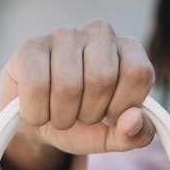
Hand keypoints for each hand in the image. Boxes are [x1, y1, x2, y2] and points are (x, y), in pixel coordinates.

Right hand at [0, 20, 155, 156]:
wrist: (43, 122)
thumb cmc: (85, 123)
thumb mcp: (115, 136)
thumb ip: (136, 135)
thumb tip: (134, 119)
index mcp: (129, 50)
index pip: (138, 73)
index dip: (122, 105)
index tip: (110, 115)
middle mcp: (100, 33)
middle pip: (102, 79)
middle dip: (90, 114)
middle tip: (82, 117)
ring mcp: (64, 35)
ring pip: (68, 85)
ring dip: (63, 117)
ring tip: (61, 115)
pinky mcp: (31, 46)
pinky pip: (36, 86)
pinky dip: (37, 113)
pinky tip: (38, 111)